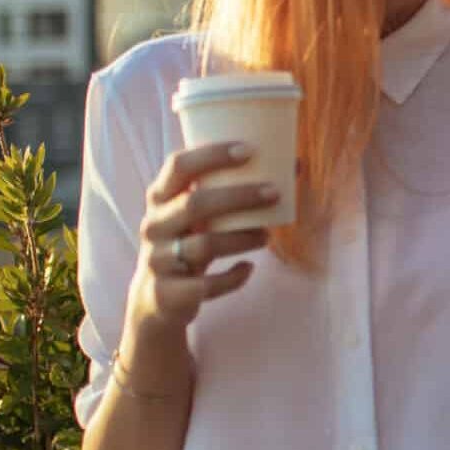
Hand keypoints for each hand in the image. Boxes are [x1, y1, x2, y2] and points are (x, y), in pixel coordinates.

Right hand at [127, 142, 272, 335]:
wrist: (157, 298)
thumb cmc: (189, 241)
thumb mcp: (197, 216)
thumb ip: (230, 192)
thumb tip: (295, 166)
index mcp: (160, 198)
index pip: (178, 165)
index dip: (212, 155)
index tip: (249, 150)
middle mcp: (154, 225)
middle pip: (195, 204)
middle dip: (239, 197)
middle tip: (275, 193)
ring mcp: (158, 260)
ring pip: (205, 245)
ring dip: (242, 239)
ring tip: (266, 236)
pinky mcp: (167, 293)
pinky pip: (206, 286)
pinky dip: (232, 278)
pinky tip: (248, 269)